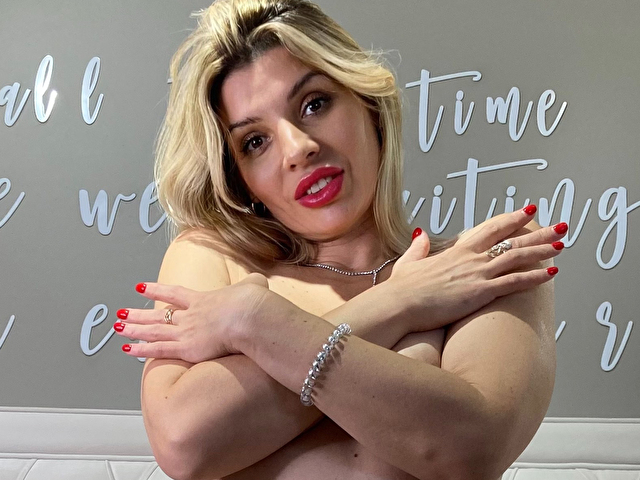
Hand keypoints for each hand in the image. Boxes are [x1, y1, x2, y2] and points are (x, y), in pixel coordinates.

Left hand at [115, 273, 269, 361]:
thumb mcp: (254, 285)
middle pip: (159, 314)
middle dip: (139, 314)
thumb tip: (258, 282)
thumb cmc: (253, 303)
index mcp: (204, 299)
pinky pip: (159, 350)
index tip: (141, 288)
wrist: (249, 316)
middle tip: (122, 312)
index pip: (175, 293)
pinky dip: (142, 350)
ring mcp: (187, 331)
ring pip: (153, 331)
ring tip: (117, 327)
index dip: (157, 290)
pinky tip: (127, 350)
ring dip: (133, 330)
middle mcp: (191, 315)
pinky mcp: (187, 348)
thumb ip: (252, 284)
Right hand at [389, 205, 564, 331]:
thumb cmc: (402, 288)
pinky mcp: (480, 292)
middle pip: (511, 240)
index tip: (527, 210)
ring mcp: (478, 274)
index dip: (511, 219)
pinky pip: (514, 282)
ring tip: (562, 245)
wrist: (399, 304)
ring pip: (517, 258)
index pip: (490, 229)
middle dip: (537, 232)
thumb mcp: (409, 262)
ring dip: (542, 250)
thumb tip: (421, 234)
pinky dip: (534, 277)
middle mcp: (471, 258)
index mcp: (457, 251)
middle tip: (559, 226)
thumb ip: (419, 248)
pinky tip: (551, 273)